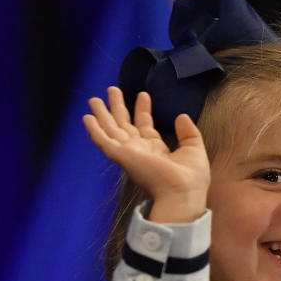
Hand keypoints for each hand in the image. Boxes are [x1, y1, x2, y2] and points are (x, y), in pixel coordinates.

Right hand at [83, 86, 209, 221]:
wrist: (182, 192)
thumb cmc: (191, 177)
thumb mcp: (194, 149)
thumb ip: (188, 132)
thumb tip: (182, 116)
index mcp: (156, 150)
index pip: (145, 125)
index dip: (143, 109)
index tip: (143, 94)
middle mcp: (140, 150)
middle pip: (124, 124)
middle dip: (117, 107)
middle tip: (112, 89)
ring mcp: (128, 153)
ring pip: (110, 129)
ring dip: (102, 114)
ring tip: (94, 98)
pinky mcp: (121, 156)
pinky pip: (103, 141)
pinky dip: (94, 130)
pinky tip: (87, 118)